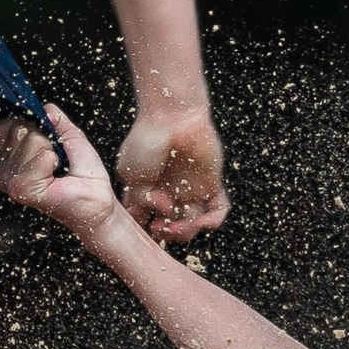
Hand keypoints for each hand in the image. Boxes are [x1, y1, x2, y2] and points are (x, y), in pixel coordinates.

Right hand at [0, 105, 119, 237]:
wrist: (96, 201)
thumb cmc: (84, 176)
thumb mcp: (70, 136)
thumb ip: (55, 118)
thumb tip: (43, 109)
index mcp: (10, 159)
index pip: (6, 124)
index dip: (30, 125)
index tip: (47, 143)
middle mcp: (5, 171)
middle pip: (19, 127)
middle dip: (44, 138)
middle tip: (55, 160)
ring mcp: (10, 181)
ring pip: (31, 139)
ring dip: (51, 151)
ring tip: (57, 169)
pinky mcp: (22, 189)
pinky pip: (40, 156)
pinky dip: (53, 161)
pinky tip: (55, 176)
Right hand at [115, 109, 228, 242]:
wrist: (171, 116)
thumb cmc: (147, 139)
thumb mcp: (131, 173)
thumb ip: (139, 199)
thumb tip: (157, 212)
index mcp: (146, 190)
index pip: (146, 219)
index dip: (144, 228)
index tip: (142, 226)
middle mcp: (168, 192)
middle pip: (171, 226)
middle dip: (166, 233)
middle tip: (161, 227)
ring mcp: (190, 188)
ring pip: (193, 223)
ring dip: (187, 231)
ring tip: (179, 226)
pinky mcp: (210, 183)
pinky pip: (218, 209)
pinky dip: (214, 221)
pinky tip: (204, 221)